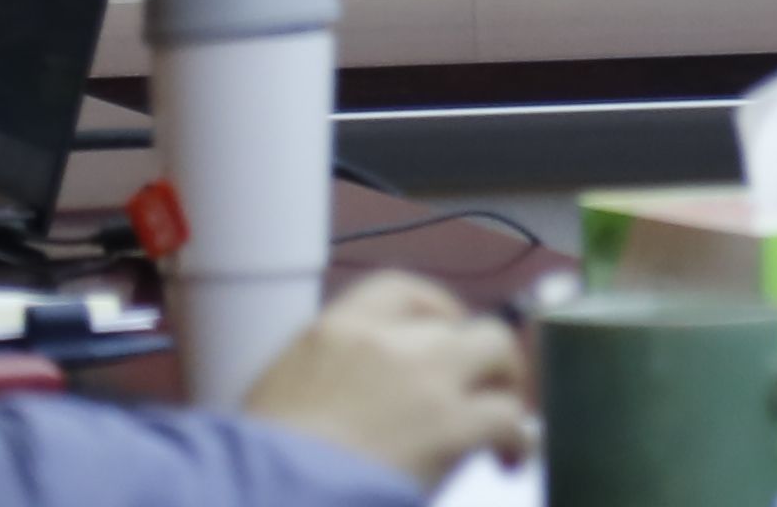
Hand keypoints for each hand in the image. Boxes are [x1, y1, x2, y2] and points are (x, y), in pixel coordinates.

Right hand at [242, 273, 531, 482]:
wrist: (266, 495)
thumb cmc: (260, 468)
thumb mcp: (280, 398)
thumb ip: (327, 379)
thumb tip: (359, 398)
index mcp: (333, 330)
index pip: (400, 290)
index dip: (435, 310)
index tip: (447, 331)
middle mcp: (384, 341)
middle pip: (459, 321)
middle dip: (477, 352)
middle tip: (481, 387)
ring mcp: (423, 379)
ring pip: (496, 349)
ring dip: (505, 383)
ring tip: (505, 422)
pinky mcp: (450, 425)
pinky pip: (507, 415)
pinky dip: (517, 437)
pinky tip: (511, 458)